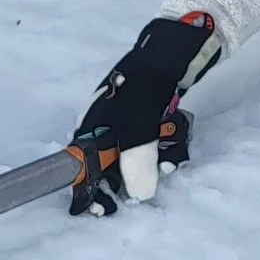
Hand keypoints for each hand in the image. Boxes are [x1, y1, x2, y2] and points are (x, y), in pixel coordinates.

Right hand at [67, 13, 219, 216]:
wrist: (172, 52)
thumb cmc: (146, 86)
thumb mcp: (138, 124)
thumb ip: (136, 160)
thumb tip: (140, 195)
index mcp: (90, 128)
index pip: (82, 169)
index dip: (93, 190)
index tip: (109, 206)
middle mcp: (103, 128)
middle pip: (112, 168)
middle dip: (136, 175)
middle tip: (158, 169)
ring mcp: (125, 124)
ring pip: (137, 158)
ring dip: (157, 159)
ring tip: (172, 149)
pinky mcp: (146, 120)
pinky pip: (153, 145)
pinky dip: (165, 146)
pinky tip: (177, 136)